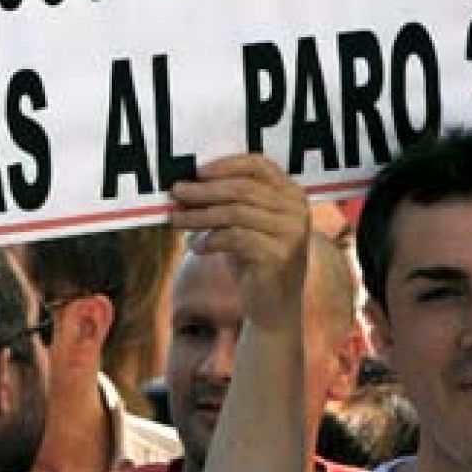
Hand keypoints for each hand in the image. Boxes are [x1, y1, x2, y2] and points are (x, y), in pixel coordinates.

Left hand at [169, 154, 308, 329]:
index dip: (227, 165)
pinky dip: (210, 240)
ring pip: (236, 213)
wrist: (273, 306)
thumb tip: (184, 187)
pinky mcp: (279, 255)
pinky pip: (235, 238)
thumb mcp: (241, 226)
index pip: (260, 165)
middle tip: (176, 192)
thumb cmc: (253, 260)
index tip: (197, 171)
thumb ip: (224, 205)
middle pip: (242, 189)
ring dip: (200, 215)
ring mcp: (291, 233)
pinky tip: (195, 247)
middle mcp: (296, 210)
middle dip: (204, 190)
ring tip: (176, 220)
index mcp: (291, 194)